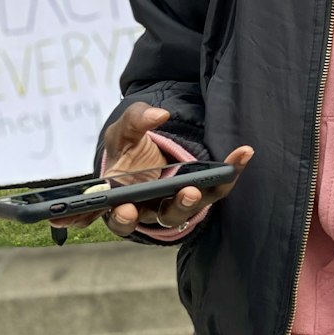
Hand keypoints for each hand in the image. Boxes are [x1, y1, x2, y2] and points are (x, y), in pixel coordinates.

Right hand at [50, 101, 252, 238]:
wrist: (156, 151)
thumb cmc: (131, 148)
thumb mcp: (125, 131)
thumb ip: (135, 120)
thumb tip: (157, 115)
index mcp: (118, 198)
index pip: (103, 213)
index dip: (89, 219)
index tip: (89, 213)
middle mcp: (146, 208)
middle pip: (143, 219)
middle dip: (138, 216)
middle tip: (134, 206)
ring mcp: (175, 203)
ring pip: (180, 212)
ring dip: (185, 203)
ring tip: (192, 187)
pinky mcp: (202, 194)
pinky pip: (217, 189)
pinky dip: (231, 171)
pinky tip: (244, 152)